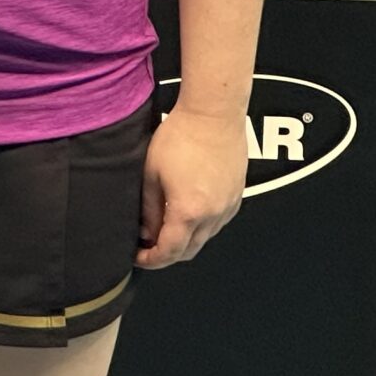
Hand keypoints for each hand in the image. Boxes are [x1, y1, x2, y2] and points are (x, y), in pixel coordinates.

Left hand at [136, 105, 245, 267]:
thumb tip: (146, 231)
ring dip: (184, 241)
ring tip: (162, 228)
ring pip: (205, 239)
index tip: (139, 258)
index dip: (152, 260)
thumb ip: (148, 209)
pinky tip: (184, 214)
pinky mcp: (236, 197)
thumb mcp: (151, 174)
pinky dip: (200, 228)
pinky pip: (217, 224)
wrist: (214, 116)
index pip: (170, 251)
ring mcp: (229, 207)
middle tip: (146, 246)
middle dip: (167, 254)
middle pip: (190, 251)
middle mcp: (214, 215)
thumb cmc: (180, 137)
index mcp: (189, 211)